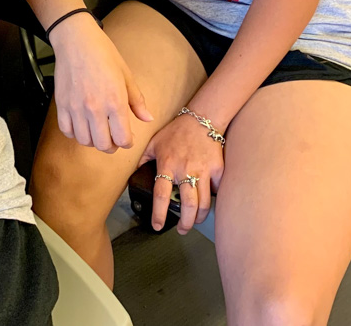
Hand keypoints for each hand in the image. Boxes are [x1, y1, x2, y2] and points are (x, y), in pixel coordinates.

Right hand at [48, 13, 152, 151]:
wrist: (76, 40)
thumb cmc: (103, 54)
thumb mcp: (126, 75)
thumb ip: (137, 101)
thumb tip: (148, 118)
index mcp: (115, 101)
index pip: (122, 139)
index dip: (127, 142)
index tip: (127, 137)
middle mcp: (95, 108)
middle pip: (103, 145)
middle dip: (111, 146)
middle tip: (113, 139)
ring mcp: (76, 107)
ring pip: (84, 140)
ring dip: (93, 140)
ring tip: (97, 131)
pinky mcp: (61, 104)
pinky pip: (66, 130)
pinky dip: (74, 133)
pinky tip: (81, 125)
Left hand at [139, 113, 224, 234]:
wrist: (202, 119)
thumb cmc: (176, 131)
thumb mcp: (154, 142)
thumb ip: (143, 158)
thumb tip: (133, 172)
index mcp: (167, 165)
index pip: (161, 194)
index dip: (158, 214)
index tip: (157, 226)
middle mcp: (185, 170)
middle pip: (188, 205)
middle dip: (186, 223)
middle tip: (182, 230)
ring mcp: (203, 171)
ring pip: (203, 203)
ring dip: (199, 217)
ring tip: (194, 222)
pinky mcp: (217, 170)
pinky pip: (216, 191)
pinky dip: (213, 199)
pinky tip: (208, 202)